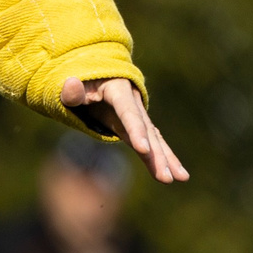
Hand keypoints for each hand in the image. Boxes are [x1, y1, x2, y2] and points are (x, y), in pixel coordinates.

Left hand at [60, 77, 188, 183]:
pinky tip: (176, 174)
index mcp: (119, 90)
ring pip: (154, 139)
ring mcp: (138, 115)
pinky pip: (153, 143)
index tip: (143, 150)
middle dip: (156, 154)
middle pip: (146, 130)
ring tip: (181, 178)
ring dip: (166, 159)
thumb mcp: (72, 85)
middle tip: (165, 177)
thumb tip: (71, 85)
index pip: (128, 113)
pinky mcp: (137, 126)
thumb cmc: (81, 81)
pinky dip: (164, 158)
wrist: (95, 74)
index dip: (135, 130)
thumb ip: (71, 91)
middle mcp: (134, 102)